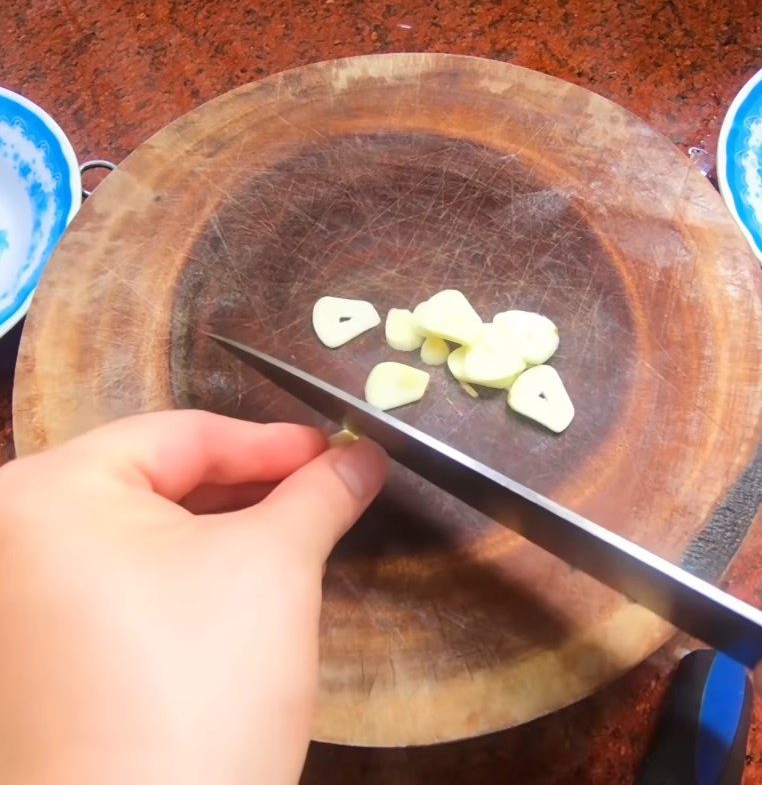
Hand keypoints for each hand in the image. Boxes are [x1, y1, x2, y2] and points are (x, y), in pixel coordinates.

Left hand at [0, 410, 387, 784]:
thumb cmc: (203, 688)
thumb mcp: (277, 567)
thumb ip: (322, 492)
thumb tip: (364, 456)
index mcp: (48, 494)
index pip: (182, 434)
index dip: (272, 442)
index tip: (336, 451)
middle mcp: (11, 540)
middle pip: (159, 479)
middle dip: (251, 486)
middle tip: (322, 490)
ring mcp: (18, 606)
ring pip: (142, 532)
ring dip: (223, 529)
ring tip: (294, 534)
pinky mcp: (36, 658)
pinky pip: (122, 583)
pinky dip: (185, 574)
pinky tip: (239, 585)